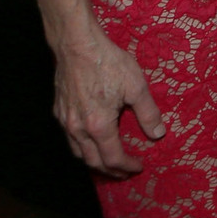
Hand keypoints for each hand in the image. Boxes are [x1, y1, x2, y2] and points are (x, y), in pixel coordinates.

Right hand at [53, 32, 164, 176]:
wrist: (77, 45)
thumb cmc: (108, 63)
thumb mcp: (137, 86)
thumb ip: (148, 113)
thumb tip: (157, 134)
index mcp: (98, 125)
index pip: (112, 158)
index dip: (126, 166)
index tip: (138, 167)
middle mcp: (77, 128)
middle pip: (92, 161)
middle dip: (110, 170)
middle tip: (125, 172)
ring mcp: (65, 120)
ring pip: (77, 152)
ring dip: (94, 161)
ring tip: (109, 161)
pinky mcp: (59, 111)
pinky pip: (70, 138)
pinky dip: (82, 147)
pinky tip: (92, 140)